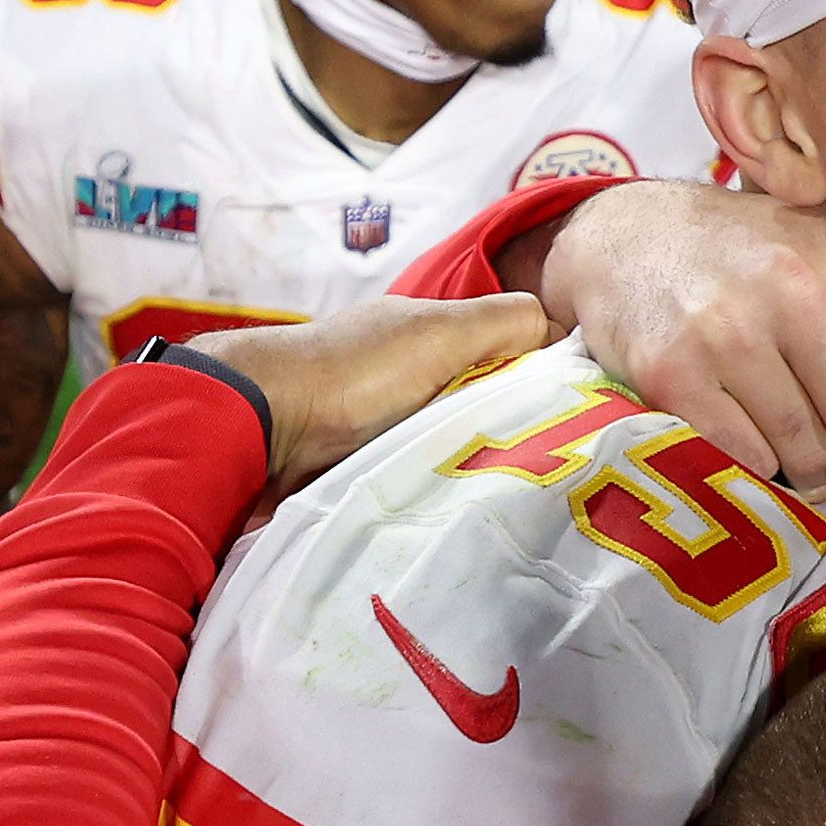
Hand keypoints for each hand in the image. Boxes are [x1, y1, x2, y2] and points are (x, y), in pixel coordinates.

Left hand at [190, 294, 553, 490]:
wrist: (255, 431)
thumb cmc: (351, 374)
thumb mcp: (440, 331)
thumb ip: (505, 323)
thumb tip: (562, 336)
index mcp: (428, 333)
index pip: (508, 349)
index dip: (541, 375)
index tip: (571, 412)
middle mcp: (406, 372)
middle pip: (484, 400)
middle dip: (511, 428)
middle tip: (543, 464)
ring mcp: (380, 421)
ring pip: (455, 443)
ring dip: (474, 463)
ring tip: (506, 492)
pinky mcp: (361, 466)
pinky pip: (419, 475)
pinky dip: (436, 485)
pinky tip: (456, 503)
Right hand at [538, 182, 825, 497]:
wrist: (628, 239)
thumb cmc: (754, 266)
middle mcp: (796, 289)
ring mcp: (729, 333)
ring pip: (809, 459)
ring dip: (801, 464)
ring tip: (778, 424)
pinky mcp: (672, 375)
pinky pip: (745, 463)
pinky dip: (748, 466)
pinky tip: (737, 428)